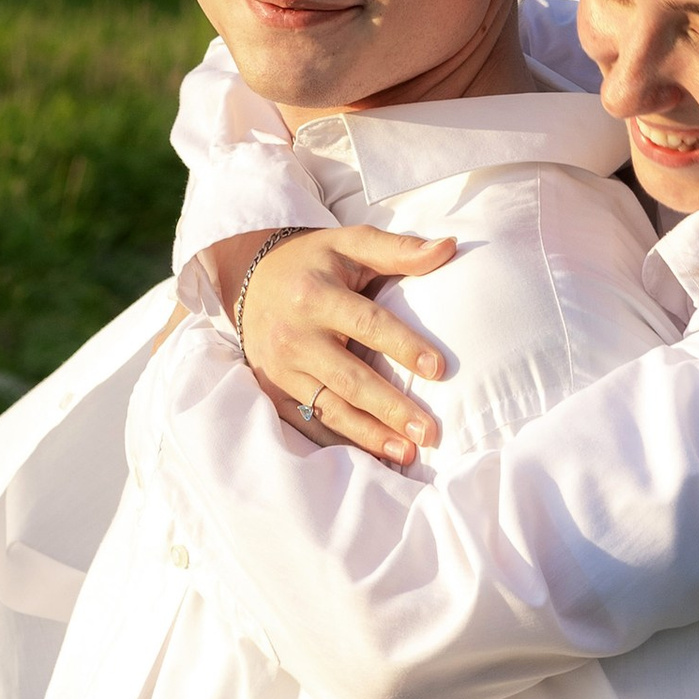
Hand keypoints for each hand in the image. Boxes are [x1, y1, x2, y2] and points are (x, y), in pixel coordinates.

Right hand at [213, 227, 457, 463]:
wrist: (250, 276)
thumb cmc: (314, 261)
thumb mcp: (349, 243)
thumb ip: (398, 249)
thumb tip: (448, 248)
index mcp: (314, 294)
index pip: (366, 324)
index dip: (403, 346)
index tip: (438, 370)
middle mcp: (293, 335)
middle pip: (348, 378)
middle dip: (390, 408)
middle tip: (429, 432)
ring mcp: (280, 368)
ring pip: (329, 408)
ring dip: (370, 435)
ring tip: (408, 453)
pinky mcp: (273, 389)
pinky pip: (309, 422)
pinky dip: (341, 441)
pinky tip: (373, 456)